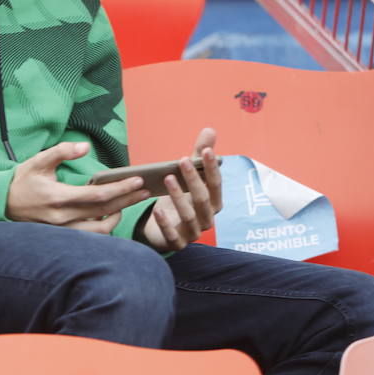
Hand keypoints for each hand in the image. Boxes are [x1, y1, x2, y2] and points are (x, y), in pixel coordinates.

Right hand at [5, 141, 150, 232]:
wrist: (1, 204)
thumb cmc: (22, 181)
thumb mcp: (38, 161)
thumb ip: (62, 152)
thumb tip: (85, 146)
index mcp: (58, 197)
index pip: (98, 196)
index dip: (121, 189)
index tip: (138, 181)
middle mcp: (63, 217)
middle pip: (105, 211)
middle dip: (128, 200)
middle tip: (145, 190)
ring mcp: (63, 230)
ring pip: (100, 228)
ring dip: (118, 216)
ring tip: (128, 202)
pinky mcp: (63, 235)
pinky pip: (90, 235)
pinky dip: (104, 226)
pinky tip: (110, 214)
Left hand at [140, 127, 223, 251]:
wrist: (163, 230)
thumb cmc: (180, 200)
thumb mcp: (188, 178)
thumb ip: (198, 156)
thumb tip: (210, 130)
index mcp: (213, 203)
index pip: (216, 184)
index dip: (212, 168)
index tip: (206, 151)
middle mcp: (207, 219)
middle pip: (203, 199)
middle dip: (194, 179)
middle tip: (182, 161)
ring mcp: (192, 233)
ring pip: (188, 216)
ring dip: (178, 197)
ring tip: (167, 178)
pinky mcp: (176, 243)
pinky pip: (172, 234)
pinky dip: (165, 222)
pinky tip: (157, 209)